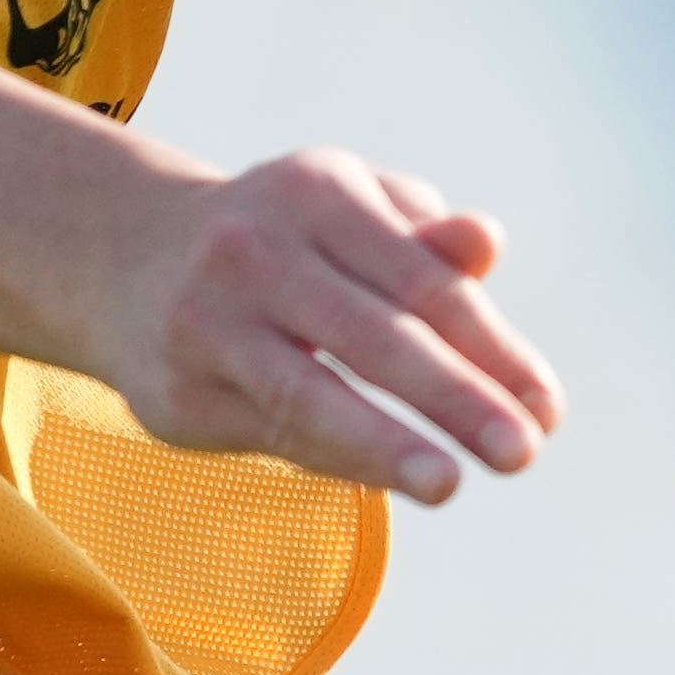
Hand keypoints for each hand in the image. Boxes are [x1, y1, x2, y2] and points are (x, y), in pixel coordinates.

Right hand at [95, 146, 556, 503]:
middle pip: (376, 333)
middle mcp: (258, 250)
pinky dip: (336, 455)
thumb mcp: (351, 215)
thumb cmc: (284, 241)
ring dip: (386, 443)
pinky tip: (389, 479)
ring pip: (311, 391)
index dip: (490, 346)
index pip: (423, 279)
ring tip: (450, 483)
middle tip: (523, 452)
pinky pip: (272, 429)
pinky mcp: (178, 389)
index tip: (547, 408)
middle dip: (456, 397)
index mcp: (318, 191)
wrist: (127, 259)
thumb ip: (423, 240)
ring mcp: (209, 321)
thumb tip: (488, 244)